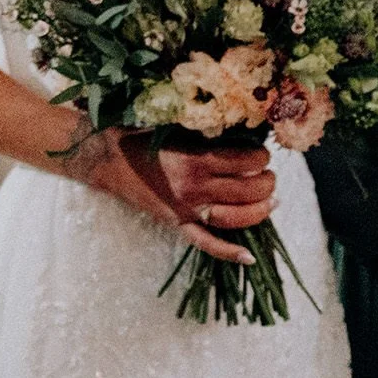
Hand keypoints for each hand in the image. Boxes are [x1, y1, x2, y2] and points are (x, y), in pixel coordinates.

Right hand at [75, 130, 276, 265]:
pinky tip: (249, 257)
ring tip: (272, 200)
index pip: (243, 161)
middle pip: (246, 191)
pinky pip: (206, 244)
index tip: (263, 151)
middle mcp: (194, 188)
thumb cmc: (137, 135)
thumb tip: (235, 120)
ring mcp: (186, 211)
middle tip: (270, 173)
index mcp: (194, 159)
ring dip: (260, 211)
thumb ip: (201, 126)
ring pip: (236, 218)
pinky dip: (229, 253)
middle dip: (266, 182)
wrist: (105, 160)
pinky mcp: (177, 225)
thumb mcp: (171, 123)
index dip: (260, 156)